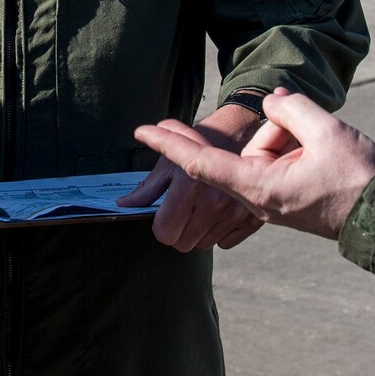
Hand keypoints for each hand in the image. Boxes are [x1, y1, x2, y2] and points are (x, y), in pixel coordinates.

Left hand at [118, 104, 265, 251]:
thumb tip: (123, 205)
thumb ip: (146, 188)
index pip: (165, 233)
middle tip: (181, 211)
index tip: (164, 213)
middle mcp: (215, 202)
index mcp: (190, 186)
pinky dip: (219, 232)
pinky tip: (218, 212)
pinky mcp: (251, 218)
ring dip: (198, 232)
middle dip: (178, 231)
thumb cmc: (200, 143)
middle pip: (183, 244)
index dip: (160, 225)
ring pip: (204, 245)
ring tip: (200, 208)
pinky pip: (225, 242)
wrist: (241, 130)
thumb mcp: (170, 161)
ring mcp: (235, 212)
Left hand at [134, 89, 374, 239]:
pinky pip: (278, 158)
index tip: (142, 131)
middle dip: (270, 129)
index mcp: (259, 188)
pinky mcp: (286, 193)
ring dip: (290, 136)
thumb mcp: (324, 130)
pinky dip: (291, 143)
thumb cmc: (357, 178)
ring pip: (266, 149)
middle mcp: (259, 197)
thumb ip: (288, 109)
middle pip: (244, 147)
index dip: (170, 145)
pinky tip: (316, 141)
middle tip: (289, 130)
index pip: (202, 165)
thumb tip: (272, 105)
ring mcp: (272, 197)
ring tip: (326, 146)